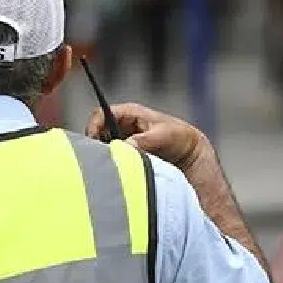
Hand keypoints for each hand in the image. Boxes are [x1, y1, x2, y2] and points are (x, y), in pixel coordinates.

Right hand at [85, 103, 209, 169]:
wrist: (189, 152)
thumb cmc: (178, 136)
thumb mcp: (162, 135)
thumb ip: (143, 140)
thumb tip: (124, 147)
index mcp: (129, 113)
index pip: (100, 114)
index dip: (93, 127)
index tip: (94, 143)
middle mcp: (122, 125)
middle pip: (97, 131)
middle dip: (97, 144)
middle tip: (102, 158)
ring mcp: (123, 139)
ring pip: (103, 146)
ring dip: (105, 155)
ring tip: (113, 165)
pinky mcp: (126, 153)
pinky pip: (112, 157)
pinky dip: (112, 162)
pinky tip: (118, 170)